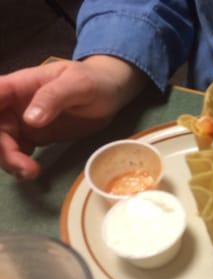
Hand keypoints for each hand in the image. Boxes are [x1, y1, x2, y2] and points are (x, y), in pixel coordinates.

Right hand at [0, 56, 146, 178]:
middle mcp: (15, 104)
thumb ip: (53, 97)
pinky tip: (31, 171)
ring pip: (3, 143)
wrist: (111, 94)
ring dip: (9, 159)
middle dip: (2, 147)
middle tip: (22, 165)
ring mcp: (24, 122)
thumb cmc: (94, 81)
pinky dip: (19, 163)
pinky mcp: (35, 136)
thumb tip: (30, 120)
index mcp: (19, 85)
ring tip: (31, 172)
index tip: (0, 135)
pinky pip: (17, 151)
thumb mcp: (78, 84)